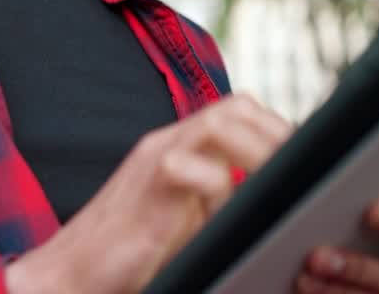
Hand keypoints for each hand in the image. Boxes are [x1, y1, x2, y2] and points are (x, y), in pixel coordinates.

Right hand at [5, 93, 292, 293]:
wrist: (73, 272)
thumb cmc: (130, 254)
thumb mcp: (188, 218)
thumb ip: (220, 199)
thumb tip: (275, 200)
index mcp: (181, 148)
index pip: (239, 111)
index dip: (277, 129)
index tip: (306, 162)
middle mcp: (168, 144)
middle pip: (237, 106)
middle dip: (277, 136)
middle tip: (298, 174)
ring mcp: (154, 160)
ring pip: (218, 123)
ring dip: (256, 152)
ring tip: (271, 185)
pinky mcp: (146, 188)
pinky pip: (187, 166)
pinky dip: (218, 188)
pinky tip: (222, 215)